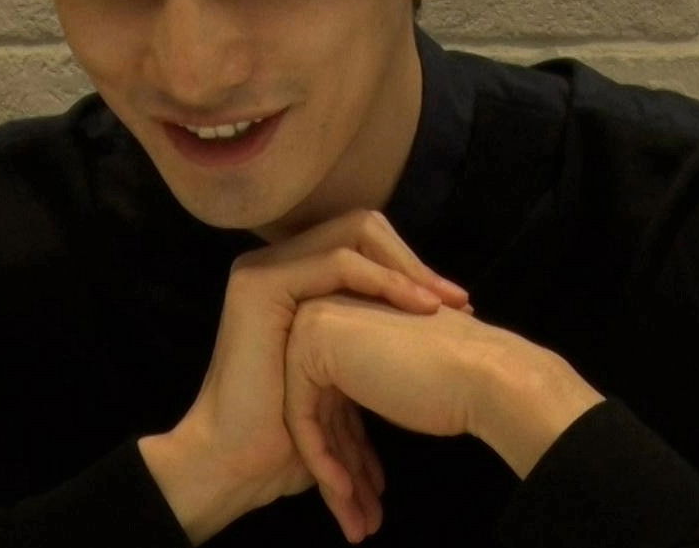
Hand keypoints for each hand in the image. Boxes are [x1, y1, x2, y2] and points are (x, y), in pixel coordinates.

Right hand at [156, 209, 471, 543]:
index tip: (458, 307)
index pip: (365, 249)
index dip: (411, 268)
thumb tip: (439, 335)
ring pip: (352, 236)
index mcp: (297, 287)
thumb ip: (369, 348)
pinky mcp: (261, 284)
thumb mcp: (343, 383)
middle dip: (414, 263)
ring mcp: (266, 272)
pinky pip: (336, 264)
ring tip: (443, 305)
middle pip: (361, 231)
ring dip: (405, 268)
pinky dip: (381, 280)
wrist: (239, 467)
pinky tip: (415, 305)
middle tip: (459, 302)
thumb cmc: (289, 439)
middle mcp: (280, 269)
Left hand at [281, 294, 516, 541]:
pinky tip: (346, 496)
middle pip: (323, 410)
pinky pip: (303, 419)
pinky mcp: (310, 348)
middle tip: (361, 520)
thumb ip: (362, 391)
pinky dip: (323, 461)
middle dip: (345, 472)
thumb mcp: (394, 383)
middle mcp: (324, 314)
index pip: (336, 399)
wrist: (483, 375)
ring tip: (359, 525)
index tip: (371, 496)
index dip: (353, 453)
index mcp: (347, 321)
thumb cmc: (455, 383)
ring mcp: (314, 326)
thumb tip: (339, 437)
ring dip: (336, 479)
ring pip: (312, 421)